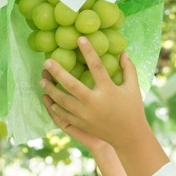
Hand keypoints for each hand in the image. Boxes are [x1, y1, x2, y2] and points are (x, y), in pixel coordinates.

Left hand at [40, 37, 147, 151]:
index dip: (88, 51)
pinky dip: (54, 106)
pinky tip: (48, 98)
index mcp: (108, 90)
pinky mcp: (81, 124)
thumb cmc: (132, 109)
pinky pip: (63, 114)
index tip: (80, 39)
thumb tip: (123, 51)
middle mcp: (94, 102)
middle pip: (71, 84)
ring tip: (42, 80)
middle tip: (47, 61)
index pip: (96, 66)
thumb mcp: (133, 88)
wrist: (129, 136)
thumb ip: (129, 69)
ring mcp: (85, 115)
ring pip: (62, 100)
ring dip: (50, 89)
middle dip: (57, 72)